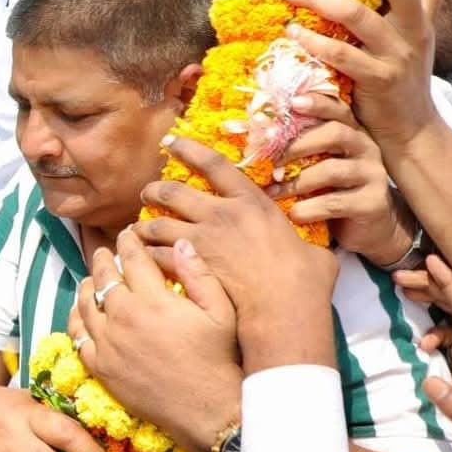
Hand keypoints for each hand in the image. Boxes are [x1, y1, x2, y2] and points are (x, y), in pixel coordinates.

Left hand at [70, 230, 238, 451]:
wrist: (206, 410)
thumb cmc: (218, 359)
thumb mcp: (221, 312)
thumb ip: (199, 274)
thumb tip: (180, 243)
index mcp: (153, 299)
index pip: (133, 258)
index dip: (129, 242)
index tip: (128, 235)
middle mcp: (124, 316)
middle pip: (104, 277)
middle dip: (104, 259)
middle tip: (105, 252)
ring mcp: (108, 342)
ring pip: (85, 303)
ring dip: (87, 285)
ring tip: (91, 279)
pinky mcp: (100, 366)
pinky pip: (77, 336)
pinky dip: (76, 320)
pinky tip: (80, 314)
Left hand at [136, 136, 339, 372]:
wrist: (284, 309)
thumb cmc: (305, 281)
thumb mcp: (312, 248)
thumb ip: (304, 240)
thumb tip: (313, 246)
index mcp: (252, 202)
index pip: (214, 164)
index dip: (189, 149)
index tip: (171, 141)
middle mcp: (222, 214)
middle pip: (173, 191)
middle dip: (154, 190)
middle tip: (147, 193)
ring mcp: (202, 239)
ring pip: (157, 224)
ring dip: (144, 227)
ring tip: (137, 231)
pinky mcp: (189, 265)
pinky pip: (156, 256)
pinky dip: (146, 257)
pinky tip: (143, 261)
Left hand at [269, 93, 417, 262]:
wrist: (368, 228)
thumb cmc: (333, 190)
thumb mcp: (318, 164)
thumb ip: (300, 148)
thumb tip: (256, 137)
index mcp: (352, 132)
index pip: (337, 109)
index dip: (316, 104)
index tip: (291, 103)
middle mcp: (366, 148)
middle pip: (335, 134)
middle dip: (298, 144)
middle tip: (270, 158)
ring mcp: (373, 175)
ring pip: (332, 170)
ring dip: (296, 181)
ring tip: (273, 192)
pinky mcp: (373, 203)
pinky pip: (335, 202)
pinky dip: (309, 208)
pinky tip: (293, 214)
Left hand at [278, 0, 451, 154]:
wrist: (411, 132)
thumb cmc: (397, 79)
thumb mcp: (407, 37)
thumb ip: (392, 6)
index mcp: (425, 12)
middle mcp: (415, 27)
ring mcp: (397, 54)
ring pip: (358, 15)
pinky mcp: (376, 80)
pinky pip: (339, 55)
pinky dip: (311, 42)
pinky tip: (292, 34)